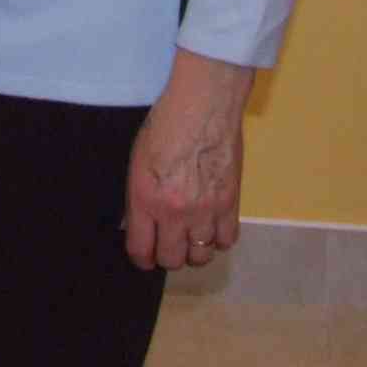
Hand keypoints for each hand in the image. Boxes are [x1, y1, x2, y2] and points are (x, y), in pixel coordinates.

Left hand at [124, 48, 252, 269]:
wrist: (202, 107)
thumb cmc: (163, 126)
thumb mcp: (137, 162)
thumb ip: (137, 198)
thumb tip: (135, 225)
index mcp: (145, 199)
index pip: (141, 249)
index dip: (141, 257)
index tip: (144, 254)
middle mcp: (175, 212)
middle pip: (172, 259)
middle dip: (166, 255)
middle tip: (167, 242)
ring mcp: (206, 211)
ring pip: (201, 256)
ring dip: (194, 249)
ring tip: (190, 235)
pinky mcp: (231, 204)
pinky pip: (226, 241)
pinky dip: (218, 239)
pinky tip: (211, 226)